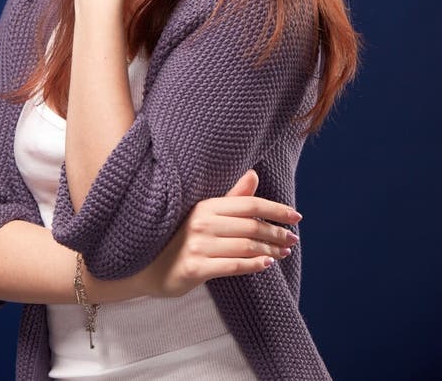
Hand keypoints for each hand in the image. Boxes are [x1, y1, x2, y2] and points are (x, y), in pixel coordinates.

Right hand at [143, 170, 301, 298]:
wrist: (147, 267)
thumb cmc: (179, 238)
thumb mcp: (203, 215)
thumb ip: (230, 197)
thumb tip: (253, 174)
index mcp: (205, 205)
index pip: (248, 203)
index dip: (275, 208)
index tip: (296, 216)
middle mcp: (201, 222)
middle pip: (251, 225)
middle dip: (276, 232)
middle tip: (293, 239)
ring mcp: (197, 245)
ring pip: (245, 246)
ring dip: (270, 250)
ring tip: (283, 253)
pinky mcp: (194, 268)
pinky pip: (233, 266)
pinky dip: (253, 265)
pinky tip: (266, 264)